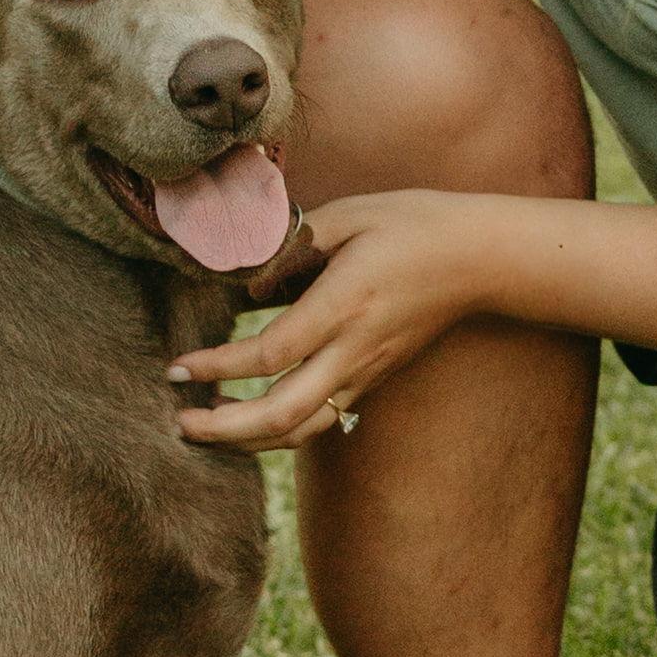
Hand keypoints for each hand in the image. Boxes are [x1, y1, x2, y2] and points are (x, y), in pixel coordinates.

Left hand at [166, 189, 543, 452]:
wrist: (479, 258)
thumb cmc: (412, 224)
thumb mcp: (348, 215)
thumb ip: (291, 249)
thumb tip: (245, 291)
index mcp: (343, 305)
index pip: (269, 354)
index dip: (216, 368)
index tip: (177, 366)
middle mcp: (353, 350)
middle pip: (281, 415)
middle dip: (223, 428)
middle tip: (179, 421)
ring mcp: (366, 372)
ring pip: (301, 431)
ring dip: (248, 441)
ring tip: (205, 429)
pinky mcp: (373, 379)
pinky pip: (320, 421)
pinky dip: (278, 431)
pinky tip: (248, 420)